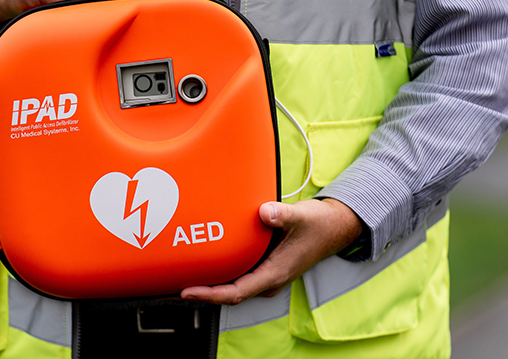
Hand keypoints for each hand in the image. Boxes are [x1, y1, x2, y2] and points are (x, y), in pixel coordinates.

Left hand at [180, 198, 362, 304]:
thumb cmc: (319, 225)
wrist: (335, 227)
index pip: (235, 293)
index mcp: (273, 274)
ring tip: (181, 271)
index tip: (187, 291)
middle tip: (171, 281)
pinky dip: (220, 268)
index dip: (209, 295)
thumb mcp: (301, 217)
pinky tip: (205, 257)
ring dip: (209, 280)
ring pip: (232, 283)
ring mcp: (264, 273)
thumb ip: (282, 215)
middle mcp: (266, 279)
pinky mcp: (263, 264)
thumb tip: (264, 213)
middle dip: (202, 290)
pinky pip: (237, 272)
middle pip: (228, 292)